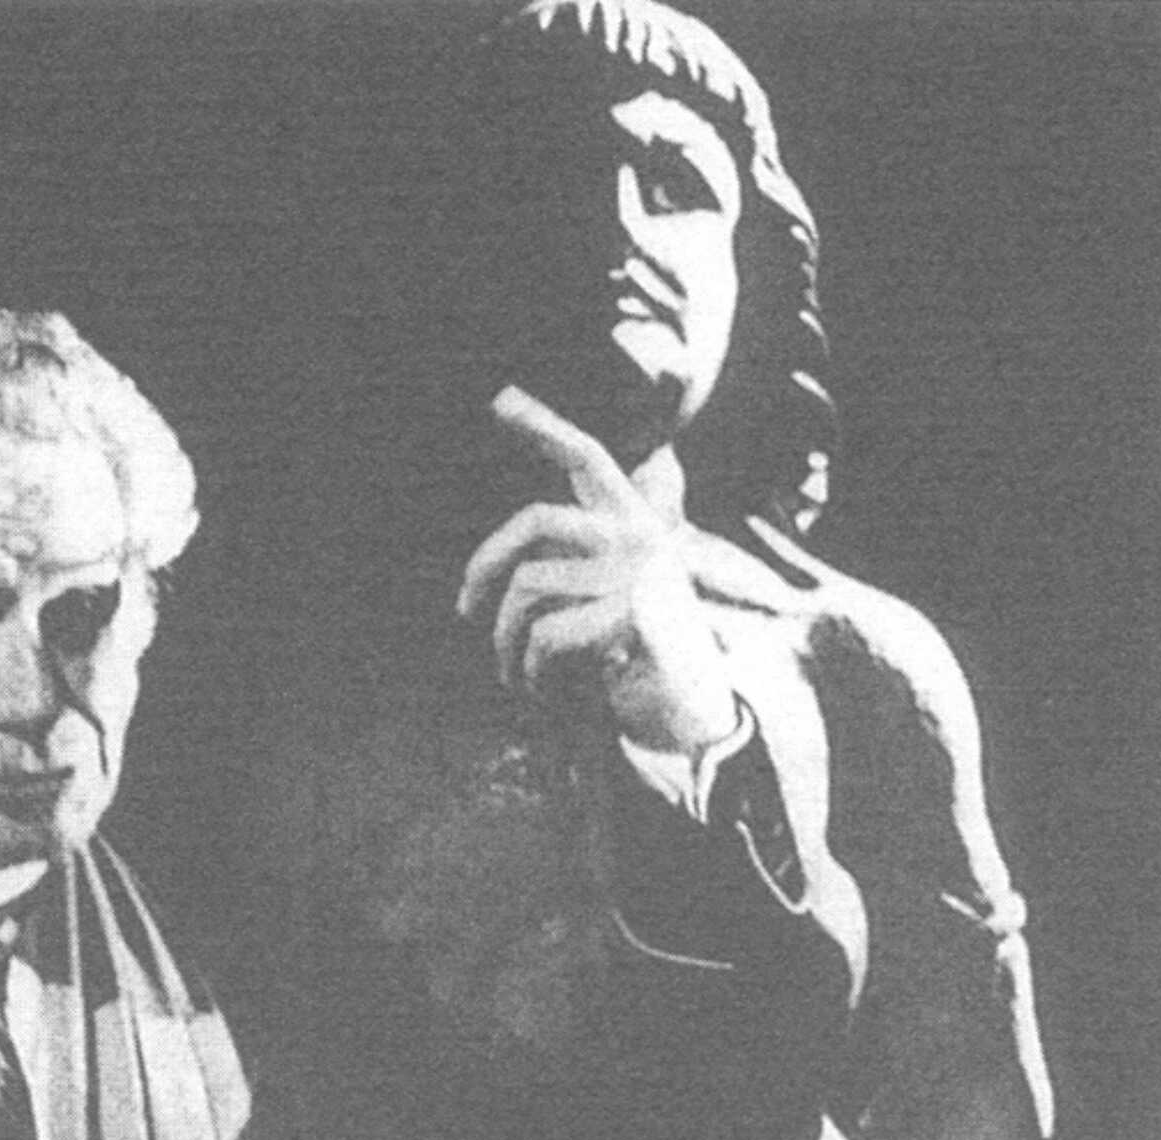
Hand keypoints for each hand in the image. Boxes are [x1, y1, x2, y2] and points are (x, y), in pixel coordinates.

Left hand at [457, 385, 744, 758]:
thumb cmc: (642, 668)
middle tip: (464, 610)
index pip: (588, 459)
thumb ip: (571, 573)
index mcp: (635, 526)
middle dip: (483, 566)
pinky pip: (544, 638)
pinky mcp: (629, 615)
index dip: (543, 426)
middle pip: (535, 520)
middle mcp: (639, 537)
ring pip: (528, 587)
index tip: (499, 397)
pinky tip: (544, 693)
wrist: (696, 723)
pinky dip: (530, 674)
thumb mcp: (605, 609)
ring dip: (504, 644)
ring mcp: (636, 572)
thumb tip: (491, 581)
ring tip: (514, 676)